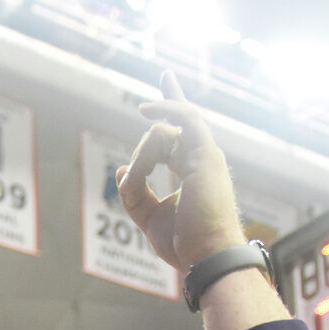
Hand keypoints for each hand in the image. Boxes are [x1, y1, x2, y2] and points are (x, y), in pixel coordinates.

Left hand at [116, 73, 246, 272]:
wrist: (206, 255)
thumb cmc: (185, 243)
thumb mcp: (149, 217)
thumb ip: (135, 193)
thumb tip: (121, 169)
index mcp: (194, 174)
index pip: (181, 138)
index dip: (171, 116)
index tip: (159, 98)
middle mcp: (203, 161)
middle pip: (186, 120)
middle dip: (172, 98)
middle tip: (166, 74)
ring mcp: (207, 156)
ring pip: (171, 129)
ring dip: (146, 149)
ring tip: (137, 178)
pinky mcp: (205, 154)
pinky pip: (180, 123)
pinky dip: (164, 114)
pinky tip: (149, 111)